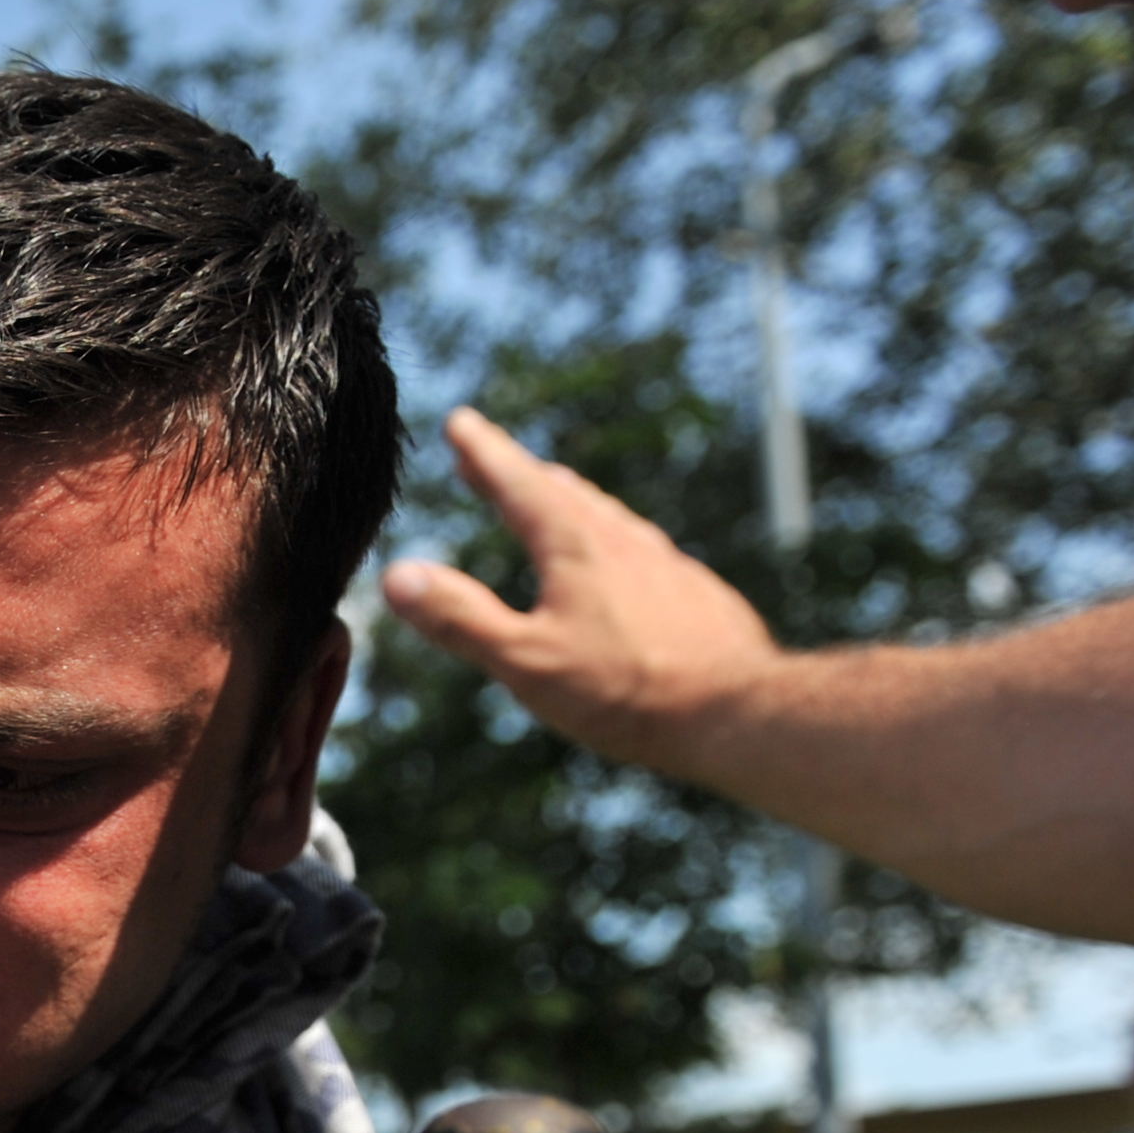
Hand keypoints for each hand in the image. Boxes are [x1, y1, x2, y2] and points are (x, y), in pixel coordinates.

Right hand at [378, 407, 788, 779]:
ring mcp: (667, 564)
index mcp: (577, 547)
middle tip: (490, 458)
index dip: (485, 453)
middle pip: (565, 493)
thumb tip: (396, 576)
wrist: (737, 711)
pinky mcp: (697, 594)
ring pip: (610, 518)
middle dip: (523, 474)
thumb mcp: (526, 662)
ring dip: (573, 502)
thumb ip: (461, 619)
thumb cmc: (626, 691)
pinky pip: (645, 552)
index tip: (461, 421)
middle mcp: (624, 542)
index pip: (519, 485)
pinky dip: (616, 542)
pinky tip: (625, 564)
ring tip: (557, 496)